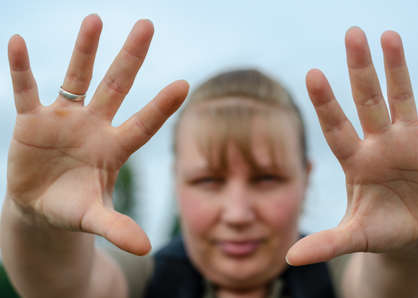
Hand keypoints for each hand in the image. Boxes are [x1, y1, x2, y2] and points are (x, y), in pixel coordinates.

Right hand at [6, 15, 188, 254]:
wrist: (41, 206)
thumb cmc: (74, 209)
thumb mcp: (95, 218)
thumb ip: (118, 228)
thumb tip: (145, 249)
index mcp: (115, 147)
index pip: (144, 123)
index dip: (162, 106)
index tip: (184, 84)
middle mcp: (95, 125)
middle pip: (117, 85)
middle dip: (131, 56)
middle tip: (147, 24)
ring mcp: (65, 119)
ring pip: (77, 77)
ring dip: (85, 49)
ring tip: (95, 19)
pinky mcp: (32, 121)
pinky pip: (27, 90)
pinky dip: (21, 69)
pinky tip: (15, 41)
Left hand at [287, 27, 417, 264]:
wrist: (417, 230)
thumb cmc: (383, 229)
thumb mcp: (357, 237)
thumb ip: (327, 243)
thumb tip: (290, 258)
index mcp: (357, 161)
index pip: (336, 127)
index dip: (325, 102)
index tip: (312, 73)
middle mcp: (381, 143)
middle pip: (367, 100)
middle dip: (360, 69)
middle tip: (352, 34)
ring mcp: (411, 140)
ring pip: (402, 98)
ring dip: (396, 68)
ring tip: (388, 35)